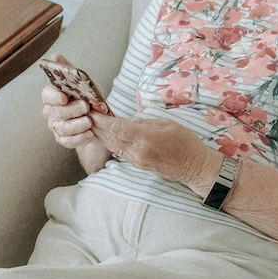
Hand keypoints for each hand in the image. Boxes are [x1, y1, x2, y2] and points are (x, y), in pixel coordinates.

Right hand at [41, 54, 97, 149]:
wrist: (98, 118)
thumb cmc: (87, 97)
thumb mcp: (82, 82)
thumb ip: (69, 70)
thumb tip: (55, 56)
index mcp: (53, 95)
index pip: (47, 95)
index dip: (54, 96)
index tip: (64, 97)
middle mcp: (51, 112)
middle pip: (55, 112)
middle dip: (71, 111)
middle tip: (85, 107)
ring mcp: (56, 126)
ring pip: (62, 128)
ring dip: (76, 126)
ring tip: (90, 122)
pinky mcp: (63, 139)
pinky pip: (68, 141)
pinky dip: (79, 139)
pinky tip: (90, 134)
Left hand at [89, 112, 219, 191]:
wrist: (194, 167)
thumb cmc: (185, 143)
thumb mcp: (166, 124)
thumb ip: (144, 122)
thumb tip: (127, 121)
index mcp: (145, 138)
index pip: (117, 128)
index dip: (101, 120)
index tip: (90, 111)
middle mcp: (137, 151)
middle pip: (109, 138)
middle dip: (95, 126)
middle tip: (83, 114)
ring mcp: (136, 160)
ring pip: (111, 146)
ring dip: (99, 135)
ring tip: (88, 123)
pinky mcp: (137, 165)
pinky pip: (119, 151)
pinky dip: (109, 142)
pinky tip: (103, 135)